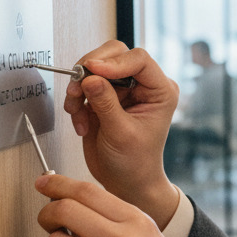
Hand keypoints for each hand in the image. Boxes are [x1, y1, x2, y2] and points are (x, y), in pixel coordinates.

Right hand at [64, 41, 179, 227]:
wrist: (125, 182)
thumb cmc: (135, 163)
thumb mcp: (121, 133)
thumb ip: (106, 104)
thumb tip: (90, 77)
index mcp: (160, 90)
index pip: (139, 59)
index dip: (114, 62)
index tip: (92, 70)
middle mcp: (143, 85)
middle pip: (114, 54)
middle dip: (91, 69)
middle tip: (77, 87)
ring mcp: (122, 89)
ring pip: (94, 67)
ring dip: (79, 87)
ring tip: (77, 111)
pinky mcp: (103, 97)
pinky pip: (83, 85)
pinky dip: (75, 101)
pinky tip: (80, 122)